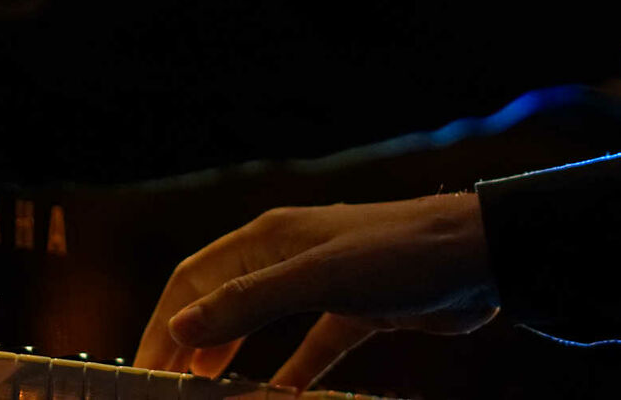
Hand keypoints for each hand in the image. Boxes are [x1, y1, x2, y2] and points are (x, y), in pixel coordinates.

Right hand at [135, 194, 498, 386]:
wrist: (478, 256)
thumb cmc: (396, 254)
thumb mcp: (316, 278)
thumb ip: (247, 302)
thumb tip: (179, 327)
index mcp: (269, 237)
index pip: (195, 281)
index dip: (163, 326)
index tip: (142, 373)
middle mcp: (289, 254)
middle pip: (222, 299)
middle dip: (188, 343)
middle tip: (163, 390)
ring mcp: (324, 280)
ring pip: (261, 322)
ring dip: (230, 355)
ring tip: (204, 392)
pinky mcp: (359, 308)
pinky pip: (312, 345)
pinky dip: (292, 372)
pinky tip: (279, 398)